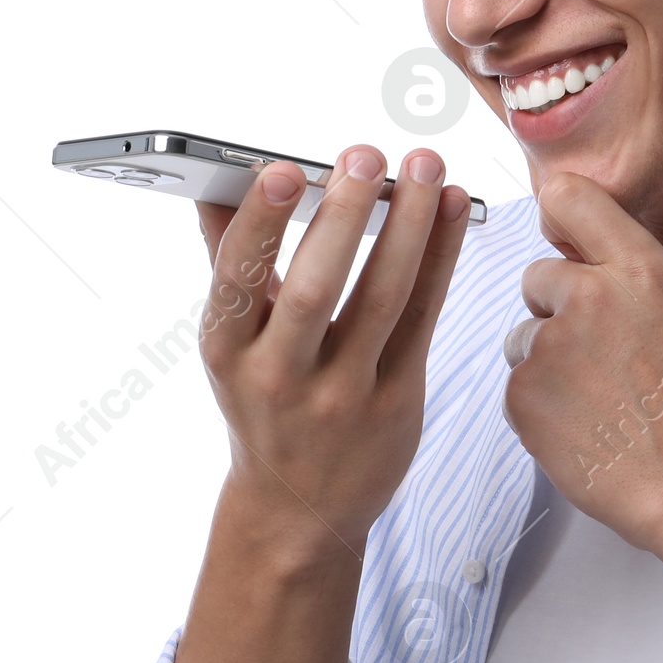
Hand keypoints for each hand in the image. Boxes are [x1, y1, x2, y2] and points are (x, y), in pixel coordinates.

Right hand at [197, 146, 472, 555]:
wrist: (298, 508)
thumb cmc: (263, 405)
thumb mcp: (232, 343)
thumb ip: (229, 261)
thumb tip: (211, 181)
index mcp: (228, 350)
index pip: (238, 279)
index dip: (261, 224)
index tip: (284, 168)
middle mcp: (281, 376)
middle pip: (316, 289)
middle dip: (344, 217)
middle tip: (367, 153)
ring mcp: (344, 394)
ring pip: (382, 299)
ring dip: (409, 226)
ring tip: (424, 166)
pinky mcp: (398, 401)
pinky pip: (424, 318)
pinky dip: (441, 257)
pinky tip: (451, 208)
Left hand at [502, 174, 662, 662]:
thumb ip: (623, 275)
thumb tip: (568, 254)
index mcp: (640, 269)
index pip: (569, 196)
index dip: (559, 219)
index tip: (564, 242)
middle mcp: (591, 294)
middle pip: (536, 275)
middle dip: (555, 310)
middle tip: (600, 356)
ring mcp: (551, 344)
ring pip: (522, 335)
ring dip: (545, 362)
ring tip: (597, 400)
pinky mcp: (522, 393)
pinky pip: (515, 385)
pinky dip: (539, 406)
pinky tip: (581, 425)